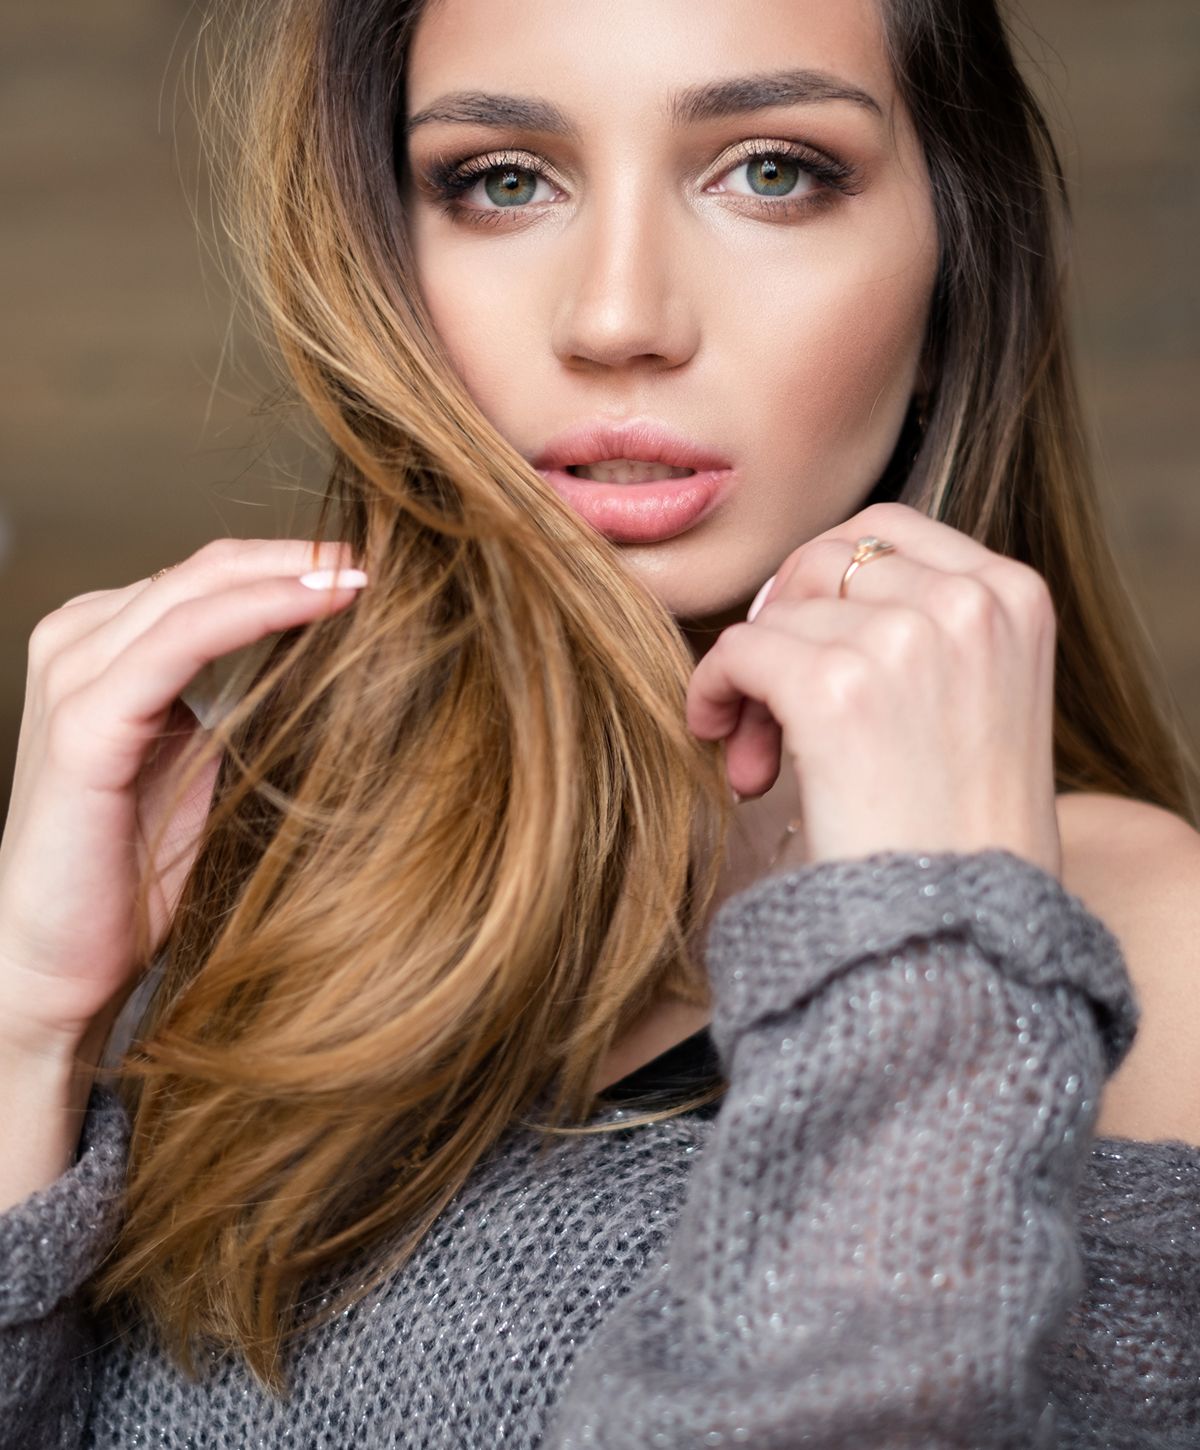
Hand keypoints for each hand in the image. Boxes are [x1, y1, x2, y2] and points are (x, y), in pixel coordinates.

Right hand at [0, 538, 366, 1060]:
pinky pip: (180, 641)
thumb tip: (332, 664)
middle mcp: (80, 644)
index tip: (376, 570)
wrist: (58, 964)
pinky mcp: (84, 723)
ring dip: (287, 575)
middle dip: (301, 558)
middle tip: (385, 558)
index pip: (209, 578)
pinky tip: (319, 605)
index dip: (293, 566)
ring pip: (196, 591)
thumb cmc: (132, 873)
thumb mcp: (201, 765)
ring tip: (364, 575)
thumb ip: (239, 703)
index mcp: (105, 647)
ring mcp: (75, 677)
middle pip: (206, 569)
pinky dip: (256, 613)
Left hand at [686, 502, 1061, 878]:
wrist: (960, 942)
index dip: (827, 586)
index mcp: (1014, 595)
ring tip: (763, 765)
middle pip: (822, 561)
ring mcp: (906, 640)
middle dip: (786, 626)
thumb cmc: (961, 840)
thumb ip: (928, 630)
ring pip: (778, 612)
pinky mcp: (839, 689)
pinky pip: (739, 650)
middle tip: (773, 714)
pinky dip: (715, 693)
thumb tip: (806, 594)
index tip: (810, 648)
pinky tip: (729, 750)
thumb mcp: (982, 702)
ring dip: (753, 683)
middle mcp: (968, 601)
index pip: (887, 532)